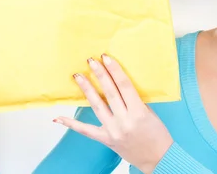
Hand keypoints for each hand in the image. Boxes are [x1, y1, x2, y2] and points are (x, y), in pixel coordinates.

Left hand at [55, 55, 172, 173]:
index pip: (124, 86)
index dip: (115, 70)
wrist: (158, 159)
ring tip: (78, 76)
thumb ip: (135, 100)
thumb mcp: (150, 113)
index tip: (106, 57)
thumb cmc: (158, 134)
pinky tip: (59, 118)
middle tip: (91, 61)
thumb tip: (119, 85)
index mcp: (139, 112)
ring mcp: (113, 131)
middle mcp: (124, 121)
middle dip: (100, 75)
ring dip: (87, 89)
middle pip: (109, 93)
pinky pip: (85, 130)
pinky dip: (71, 124)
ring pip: (97, 106)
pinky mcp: (106, 139)